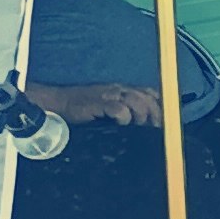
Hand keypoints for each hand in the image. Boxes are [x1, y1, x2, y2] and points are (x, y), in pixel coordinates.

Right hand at [28, 81, 161, 126]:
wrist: (56, 104)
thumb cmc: (82, 109)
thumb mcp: (107, 108)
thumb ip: (124, 111)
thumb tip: (144, 125)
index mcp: (122, 90)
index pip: (149, 93)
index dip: (159, 106)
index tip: (163, 122)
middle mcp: (118, 89)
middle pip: (147, 97)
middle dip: (154, 114)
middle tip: (153, 129)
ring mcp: (108, 95)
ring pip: (137, 101)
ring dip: (141, 116)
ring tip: (136, 126)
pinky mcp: (97, 103)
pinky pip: (119, 109)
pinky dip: (124, 118)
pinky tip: (120, 124)